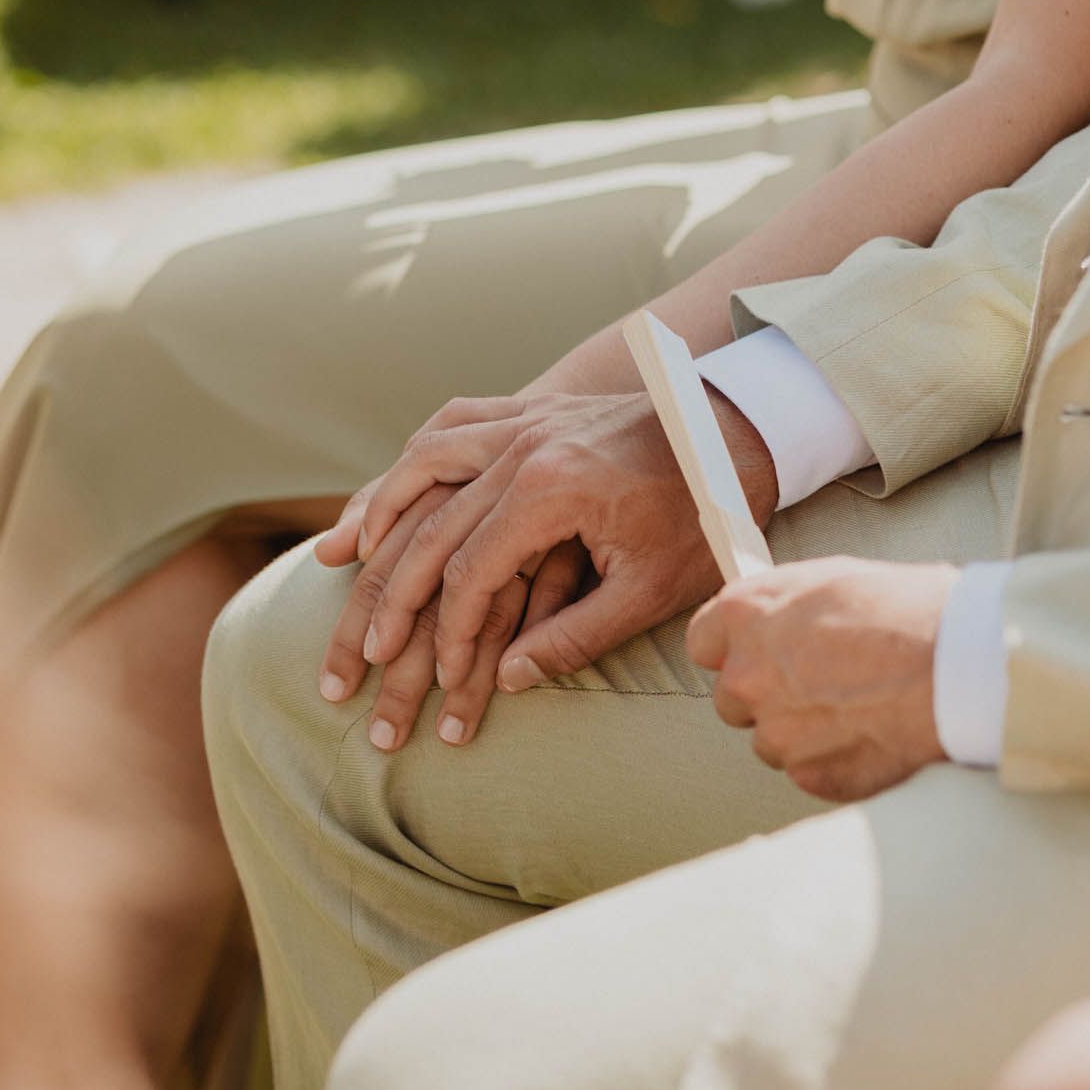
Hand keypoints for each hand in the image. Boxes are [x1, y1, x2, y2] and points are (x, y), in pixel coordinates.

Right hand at [318, 385, 779, 709]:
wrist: (738, 433)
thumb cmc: (700, 517)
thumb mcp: (648, 592)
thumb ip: (575, 638)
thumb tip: (508, 679)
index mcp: (551, 491)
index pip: (469, 573)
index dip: (445, 634)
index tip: (435, 679)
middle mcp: (525, 447)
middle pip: (433, 525)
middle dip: (395, 595)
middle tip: (367, 650)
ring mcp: (525, 421)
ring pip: (427, 460)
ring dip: (385, 511)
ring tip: (351, 560)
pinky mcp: (532, 409)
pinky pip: (453, 423)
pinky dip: (417, 458)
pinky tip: (396, 487)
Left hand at [687, 557, 955, 800]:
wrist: (958, 663)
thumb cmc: (910, 610)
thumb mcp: (835, 578)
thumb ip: (790, 607)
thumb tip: (786, 621)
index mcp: (746, 615)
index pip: (704, 642)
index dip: (734, 648)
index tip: (755, 652)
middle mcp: (747, 675)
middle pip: (733, 698)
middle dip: (768, 694)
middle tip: (819, 683)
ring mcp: (777, 731)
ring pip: (772, 740)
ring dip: (802, 731)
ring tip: (857, 708)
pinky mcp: (811, 774)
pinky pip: (808, 772)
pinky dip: (834, 760)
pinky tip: (872, 734)